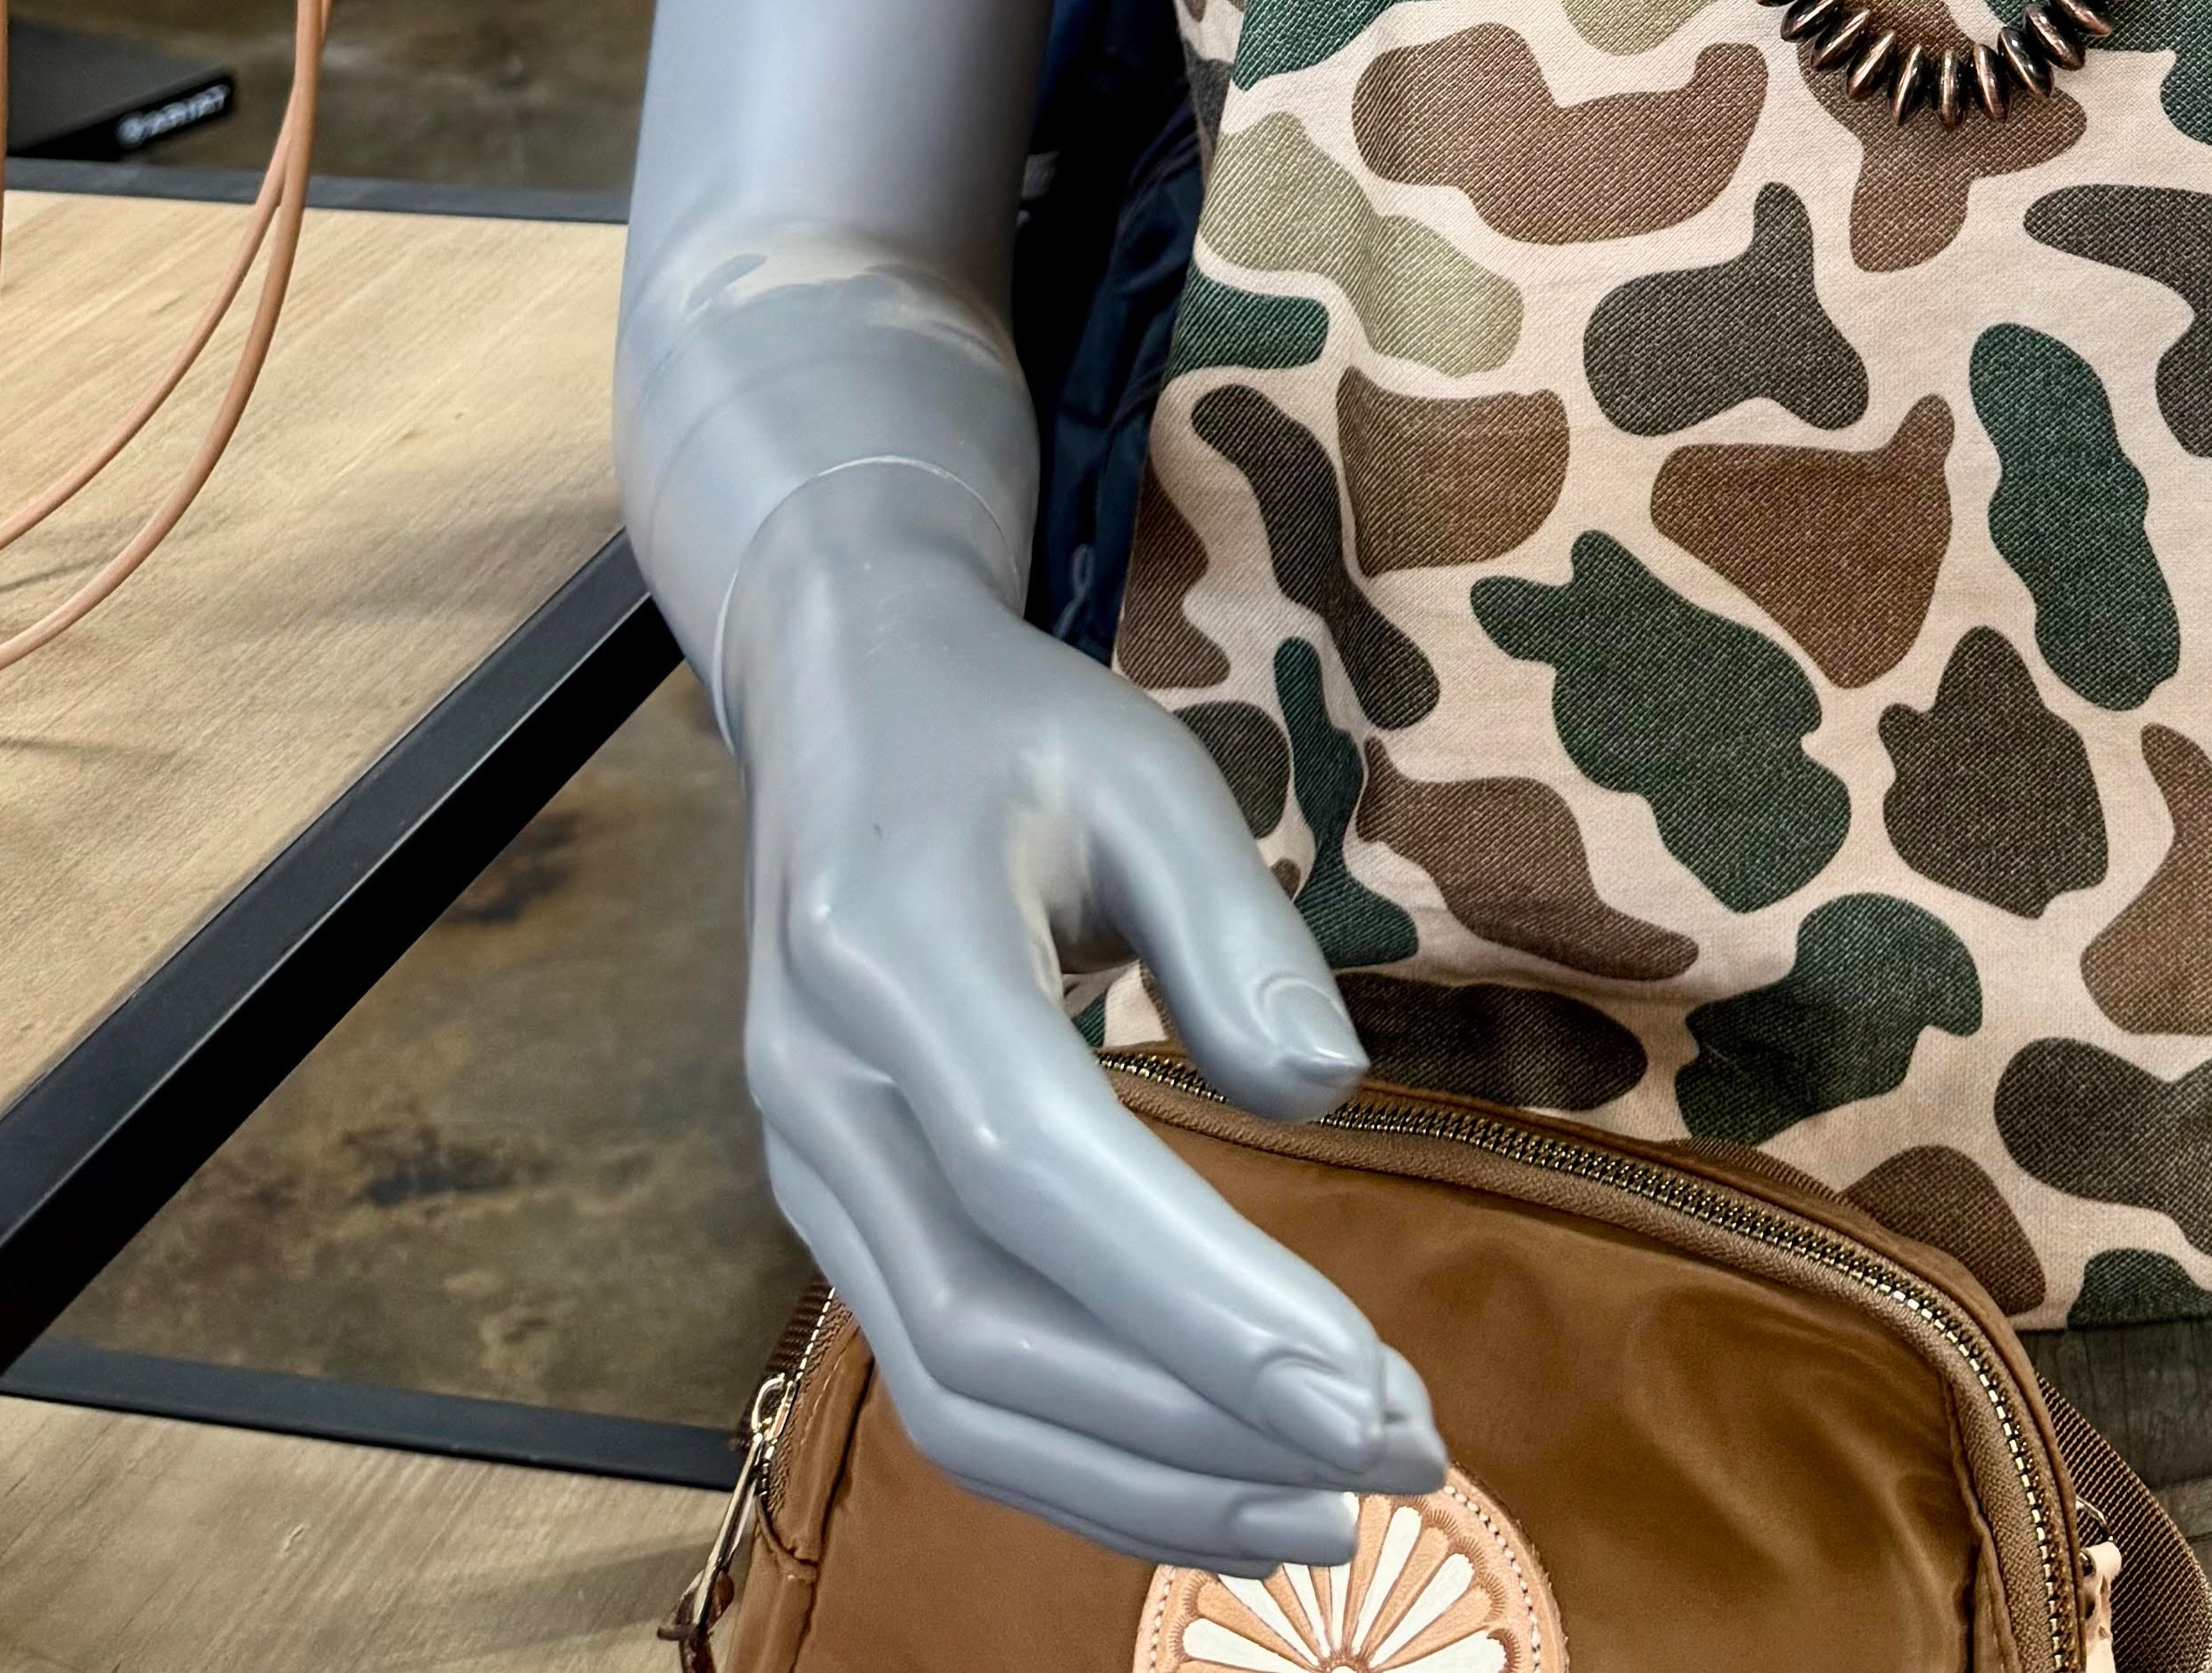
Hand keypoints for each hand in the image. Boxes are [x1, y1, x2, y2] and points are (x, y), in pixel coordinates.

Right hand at [728, 472, 1444, 1572]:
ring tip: (1329, 1511)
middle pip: (991, 1327)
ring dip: (1145, 1479)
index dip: (1199, 1304)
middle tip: (1403, 1459)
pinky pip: (944, 1377)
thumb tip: (1324, 1097)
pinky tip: (1216, 1473)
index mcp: (889, 946)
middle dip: (1202, 1423)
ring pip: (955, 1393)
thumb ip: (1234, 925)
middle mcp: (820, 1086)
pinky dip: (1082, 1452)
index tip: (1369, 1395)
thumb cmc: (1006, 722)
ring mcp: (808, 1166)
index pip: (1042, 1169)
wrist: (838, 699)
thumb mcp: (1141, 763)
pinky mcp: (839, 1213)